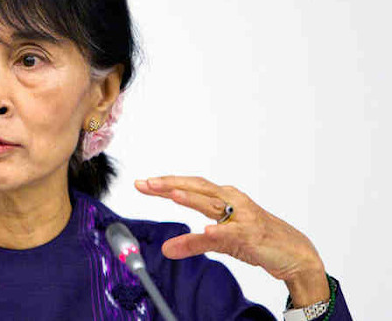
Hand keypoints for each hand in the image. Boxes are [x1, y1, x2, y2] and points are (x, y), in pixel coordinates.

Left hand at [135, 175, 329, 306]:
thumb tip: (166, 249)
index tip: (142, 183)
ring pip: (213, 205)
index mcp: (223, 198)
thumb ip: (192, 243)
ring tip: (171, 194)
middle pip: (197, 188)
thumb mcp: (219, 242)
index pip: (189, 187)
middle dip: (170, 184)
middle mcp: (232, 201)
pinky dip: (220, 231)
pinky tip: (207, 230)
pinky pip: (234, 233)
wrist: (294, 252)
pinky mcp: (253, 235)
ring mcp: (243, 217)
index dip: (165, 184)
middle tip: (147, 183)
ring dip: (193, 198)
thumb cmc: (256, 239)